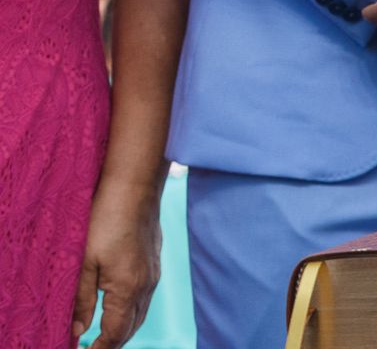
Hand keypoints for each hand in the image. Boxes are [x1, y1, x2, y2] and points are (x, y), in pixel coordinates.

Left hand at [69, 175, 162, 348]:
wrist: (135, 187)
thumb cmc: (106, 220)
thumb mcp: (84, 262)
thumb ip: (82, 300)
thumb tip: (78, 331)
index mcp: (128, 289)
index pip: (116, 334)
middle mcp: (146, 284)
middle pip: (132, 328)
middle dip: (113, 343)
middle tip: (91, 348)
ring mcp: (154, 272)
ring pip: (141, 312)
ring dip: (123, 327)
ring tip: (102, 332)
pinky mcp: (155, 260)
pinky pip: (145, 295)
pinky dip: (131, 309)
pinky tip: (118, 303)